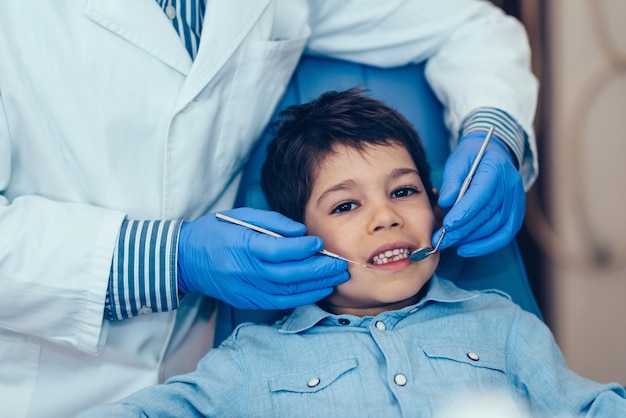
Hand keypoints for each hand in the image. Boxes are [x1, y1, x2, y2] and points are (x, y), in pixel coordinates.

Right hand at [177, 207, 348, 308]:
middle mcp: (244, 270)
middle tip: (339, 265)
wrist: (186, 259)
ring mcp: (245, 289)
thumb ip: (273, 223)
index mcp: (242, 246)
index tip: (319, 242)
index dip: (302, 248)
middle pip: (287, 274)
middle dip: (318, 270)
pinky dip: (301, 298)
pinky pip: (279, 303)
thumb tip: (301, 232)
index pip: (277, 250)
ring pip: (286, 291)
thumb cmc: (216, 232)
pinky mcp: (246, 300)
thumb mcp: (241, 217)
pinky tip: (317, 290)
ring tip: (335, 278)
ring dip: (315, 286)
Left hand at [436, 132, 524, 256]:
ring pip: (497, 227)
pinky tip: (467, 248)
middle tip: (441, 240)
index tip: (447, 226)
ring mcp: (517, 200)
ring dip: (472, 240)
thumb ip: (451, 181)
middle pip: (488, 214)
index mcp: (495, 168)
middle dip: (463, 231)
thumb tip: (445, 202)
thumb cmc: (471, 158)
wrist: (492, 153)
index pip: (481, 195)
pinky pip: (505, 234)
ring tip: (450, 243)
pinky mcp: (518, 212)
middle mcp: (511, 185)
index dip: (464, 213)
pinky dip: (487, 245)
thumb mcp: (456, 162)